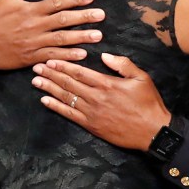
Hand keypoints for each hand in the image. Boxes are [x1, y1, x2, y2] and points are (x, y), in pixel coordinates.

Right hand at [0, 0, 105, 68]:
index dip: (74, 0)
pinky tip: (82, 54)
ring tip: (98, 35)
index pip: (56, 3)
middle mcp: (34, 26)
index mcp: (30, 10)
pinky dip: (67, 56)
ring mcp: (34, 43)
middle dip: (83, 17)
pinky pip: (53, 56)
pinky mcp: (32, 57)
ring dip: (80, 38)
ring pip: (61, 40)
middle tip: (101, 15)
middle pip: (63, 21)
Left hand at [32, 53, 171, 150]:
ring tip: (36, 81)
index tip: (50, 60)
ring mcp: (91, 112)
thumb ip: (123, 65)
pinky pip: (69, 114)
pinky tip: (45, 100)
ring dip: (49, 88)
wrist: (152, 132)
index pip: (80, 72)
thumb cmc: (148, 103)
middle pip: (69, 83)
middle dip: (51, 74)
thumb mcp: (142, 78)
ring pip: (66, 97)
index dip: (63, 65)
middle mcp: (96, 97)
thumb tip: (104, 56)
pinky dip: (55, 107)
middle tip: (37, 67)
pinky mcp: (91, 125)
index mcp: (107, 84)